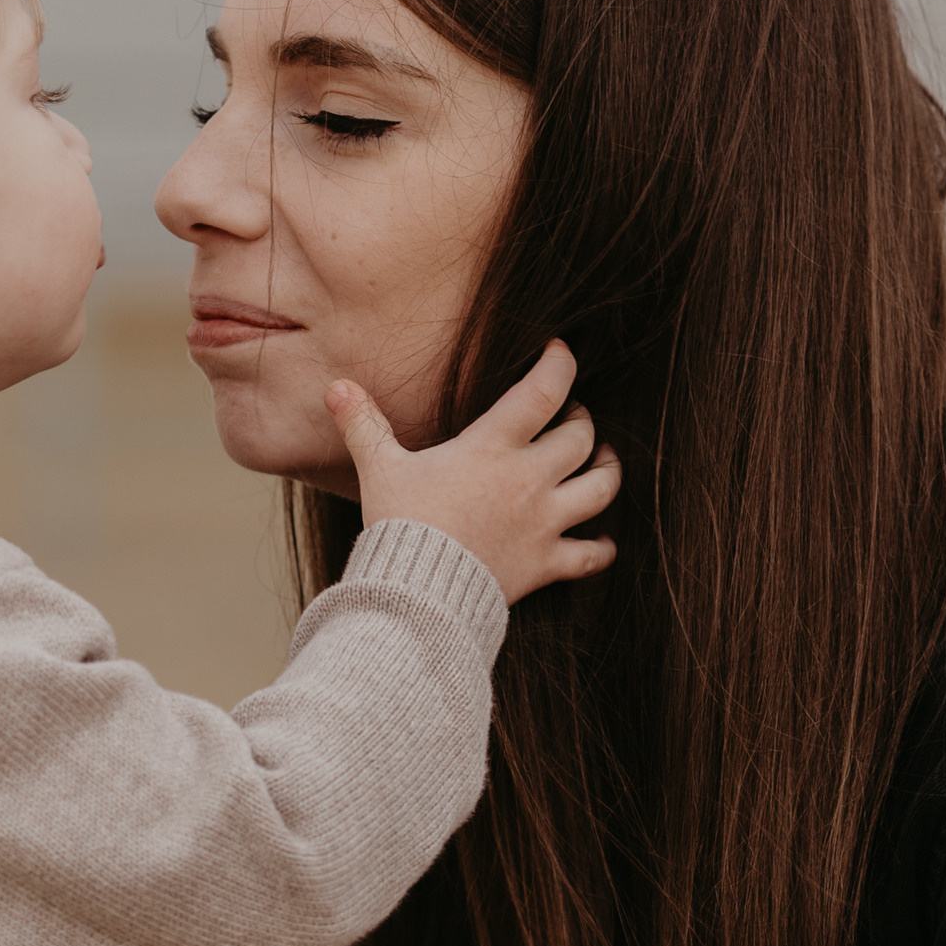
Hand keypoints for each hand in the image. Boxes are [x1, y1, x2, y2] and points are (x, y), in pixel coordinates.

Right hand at [327, 336, 618, 604]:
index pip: (543, 391)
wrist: (417, 593)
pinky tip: (604, 542)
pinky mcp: (546, 564)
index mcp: (493, 448)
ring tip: (604, 460)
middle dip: (582, 420)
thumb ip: (364, 425)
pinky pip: (591, 555)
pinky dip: (602, 548)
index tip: (561, 352)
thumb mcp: (380, 469)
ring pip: (601, 488)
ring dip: (608, 470)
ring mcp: (544, 523)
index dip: (560, 365)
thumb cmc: (401, 525)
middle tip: (575, 414)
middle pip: (581, 437)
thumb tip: (336, 386)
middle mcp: (530, 479)